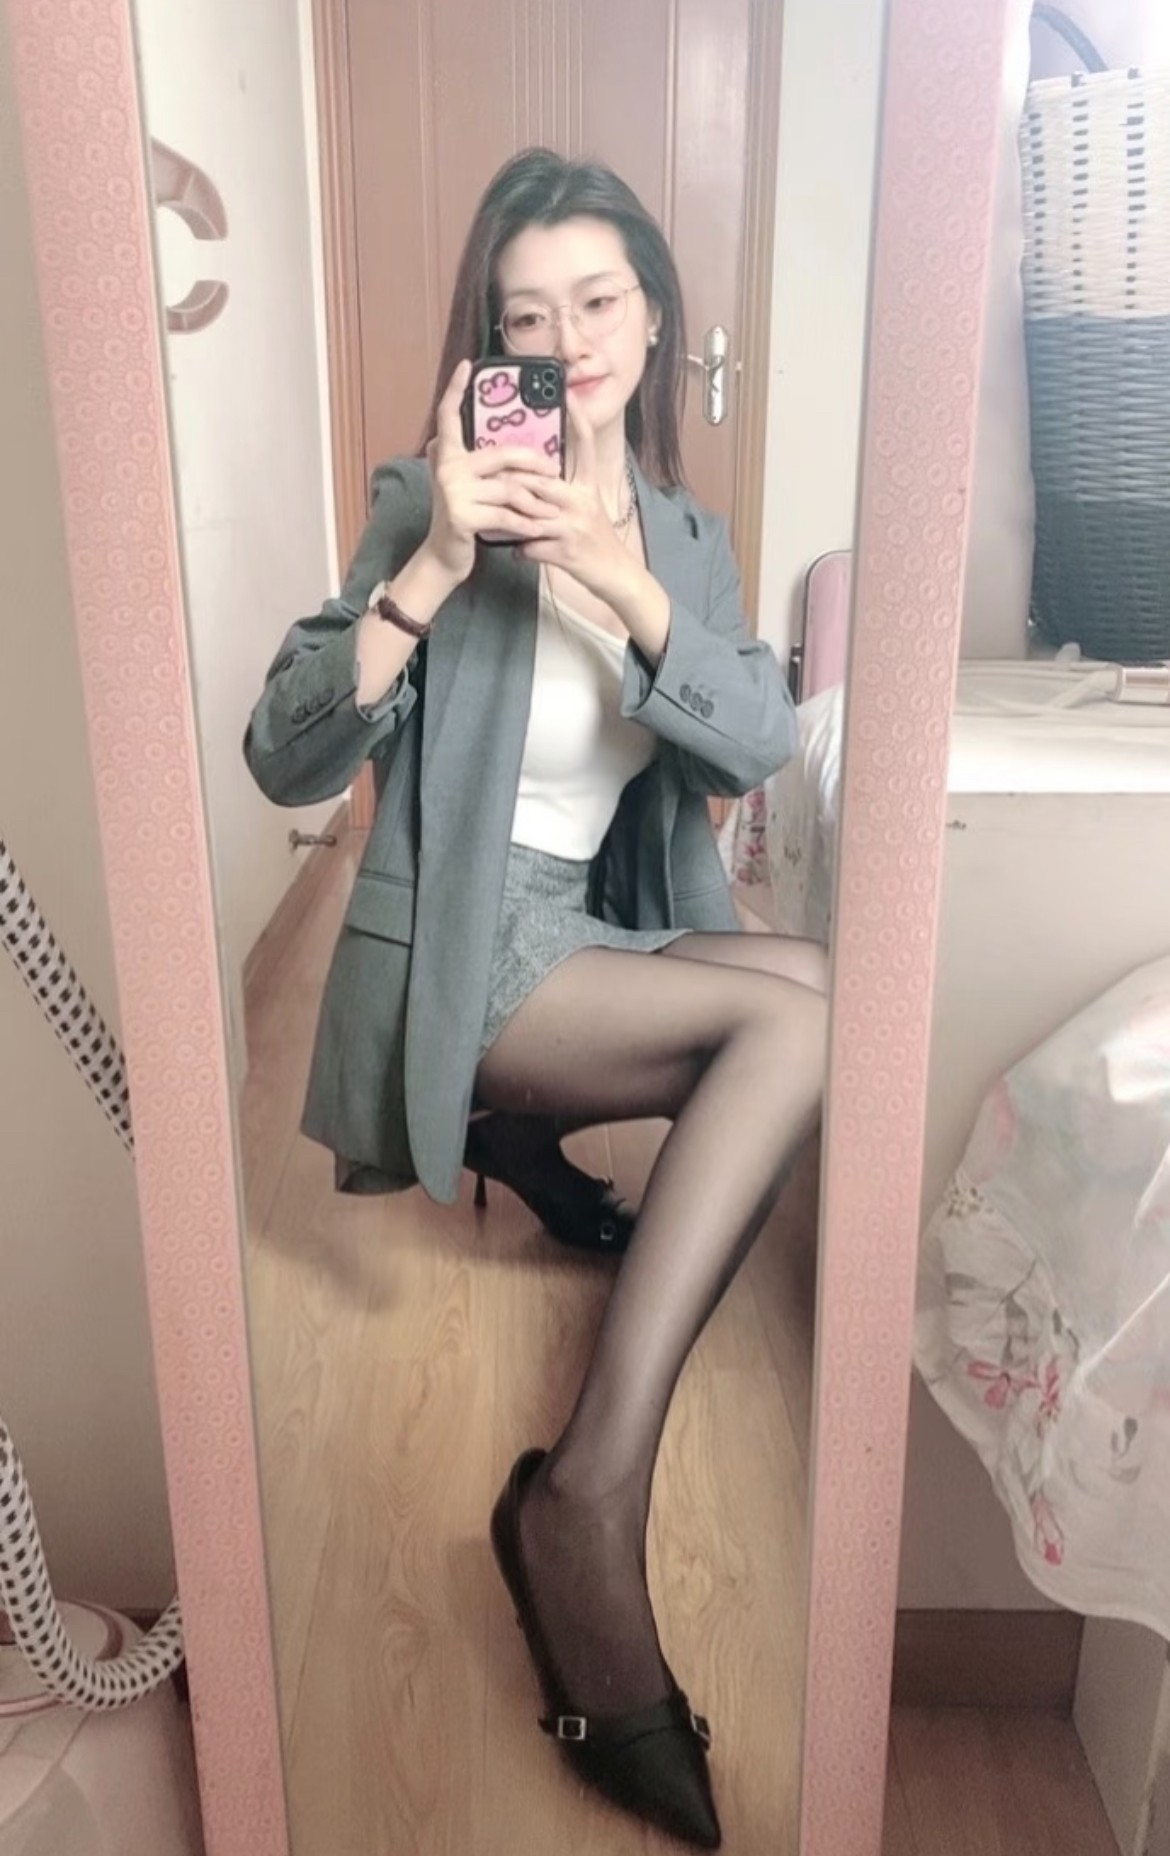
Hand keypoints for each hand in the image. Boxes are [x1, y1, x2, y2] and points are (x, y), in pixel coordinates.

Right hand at [423, 359, 560, 584]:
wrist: (445, 557)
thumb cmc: (465, 518)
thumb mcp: (470, 487)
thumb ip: (481, 464)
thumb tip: (507, 440)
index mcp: (448, 455)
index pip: (449, 415)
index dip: (456, 389)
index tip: (467, 365)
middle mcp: (446, 467)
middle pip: (502, 454)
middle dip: (534, 464)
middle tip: (554, 472)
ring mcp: (452, 491)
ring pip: (509, 488)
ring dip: (535, 501)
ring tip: (551, 510)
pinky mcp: (461, 516)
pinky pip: (504, 514)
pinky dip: (524, 524)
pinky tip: (536, 529)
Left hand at [506, 392, 638, 605]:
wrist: (616, 574)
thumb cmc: (596, 540)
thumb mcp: (588, 507)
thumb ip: (564, 490)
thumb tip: (533, 478)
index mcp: (589, 487)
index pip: (585, 448)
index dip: (579, 421)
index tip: (568, 397)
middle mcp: (582, 502)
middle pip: (541, 481)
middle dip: (513, 479)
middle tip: (491, 474)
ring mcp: (573, 527)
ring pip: (530, 514)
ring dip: (509, 515)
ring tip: (492, 513)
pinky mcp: (565, 552)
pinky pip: (531, 547)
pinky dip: (521, 550)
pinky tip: (516, 551)